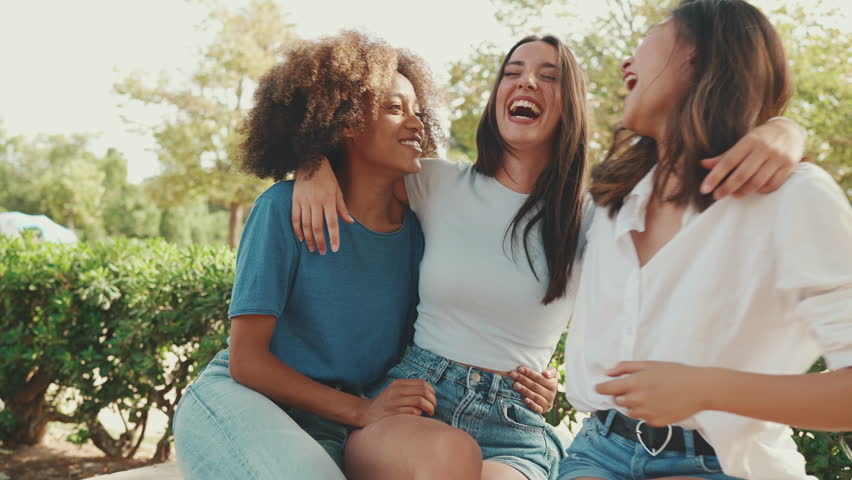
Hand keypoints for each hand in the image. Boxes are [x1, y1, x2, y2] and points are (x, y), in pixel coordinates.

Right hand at [292, 157, 353, 253]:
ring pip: (306, 225)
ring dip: (309, 239)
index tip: (335, 249)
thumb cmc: (327, 178)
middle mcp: (316, 202)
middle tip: (323, 252)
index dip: (334, 237)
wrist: (310, 162)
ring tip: (312, 249)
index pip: (332, 223)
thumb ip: (342, 208)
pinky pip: (295, 218)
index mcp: (329, 200)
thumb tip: (351, 222)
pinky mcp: (295, 200)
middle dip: (320, 241)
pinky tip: (301, 239)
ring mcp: (304, 201)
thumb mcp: (337, 191)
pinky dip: (297, 230)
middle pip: (318, 227)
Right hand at [355, 379, 436, 426]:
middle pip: (423, 391)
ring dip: (429, 408)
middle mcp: (396, 391)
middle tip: (433, 407)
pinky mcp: (393, 414)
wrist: (365, 413)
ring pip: (419, 401)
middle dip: (432, 400)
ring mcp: (394, 402)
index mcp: (398, 384)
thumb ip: (408, 389)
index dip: (431, 391)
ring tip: (429, 412)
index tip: (432, 398)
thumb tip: (430, 393)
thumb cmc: (384, 404)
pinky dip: (419, 414)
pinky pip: (413, 412)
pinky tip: (418, 417)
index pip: (422, 383)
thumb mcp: (394, 391)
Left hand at [509, 365, 557, 413]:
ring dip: (525, 390)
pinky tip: (525, 399)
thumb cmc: (544, 381)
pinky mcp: (543, 410)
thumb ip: (550, 371)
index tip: (519, 368)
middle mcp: (551, 394)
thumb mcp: (550, 374)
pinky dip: (531, 404)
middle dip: (523, 379)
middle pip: (535, 386)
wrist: (546, 396)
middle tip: (513, 374)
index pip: (539, 377)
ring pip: (535, 396)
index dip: (529, 372)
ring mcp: (547, 403)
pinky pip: (537, 408)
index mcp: (553, 383)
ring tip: (515, 385)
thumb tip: (545, 374)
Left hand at [595, 361, 716, 426]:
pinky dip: (645, 412)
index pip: (606, 389)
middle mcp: (637, 400)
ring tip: (648, 396)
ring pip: (629, 411)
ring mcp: (646, 413)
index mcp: (633, 383)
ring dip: (632, 405)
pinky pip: (643, 419)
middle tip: (633, 388)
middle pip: (617, 401)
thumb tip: (608, 372)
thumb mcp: (649, 364)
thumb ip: (625, 368)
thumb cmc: (675, 373)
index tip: (599, 388)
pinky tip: (658, 404)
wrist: (699, 389)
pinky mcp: (655, 422)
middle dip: (620, 395)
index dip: (601, 388)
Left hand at [700, 117, 805, 199]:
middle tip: (716, 196)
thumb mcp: (742, 142)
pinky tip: (752, 190)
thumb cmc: (760, 138)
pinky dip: (760, 191)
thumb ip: (724, 156)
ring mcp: (778, 158)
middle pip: (742, 175)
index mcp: (750, 141)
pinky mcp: (789, 166)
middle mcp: (764, 149)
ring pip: (757, 182)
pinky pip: (772, 185)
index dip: (714, 177)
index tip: (704, 189)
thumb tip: (703, 164)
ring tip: (733, 194)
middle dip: (726, 188)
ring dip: (742, 192)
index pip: (728, 161)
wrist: (790, 130)